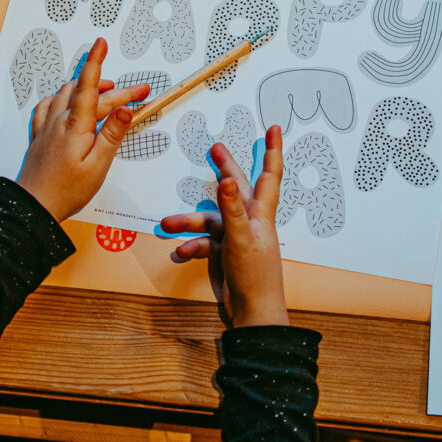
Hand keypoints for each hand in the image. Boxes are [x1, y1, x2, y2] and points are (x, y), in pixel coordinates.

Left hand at [17, 38, 149, 222]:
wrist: (34, 206)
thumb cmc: (66, 190)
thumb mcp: (98, 165)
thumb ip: (112, 134)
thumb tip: (125, 109)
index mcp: (75, 126)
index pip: (89, 85)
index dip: (96, 61)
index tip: (101, 43)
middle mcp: (59, 121)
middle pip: (88, 93)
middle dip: (116, 88)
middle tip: (139, 91)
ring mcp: (47, 127)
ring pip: (66, 95)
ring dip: (88, 89)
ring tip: (108, 92)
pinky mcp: (40, 136)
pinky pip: (48, 106)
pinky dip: (62, 98)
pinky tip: (66, 102)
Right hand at [160, 125, 287, 327]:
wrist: (252, 312)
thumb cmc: (255, 277)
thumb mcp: (241, 239)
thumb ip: (231, 208)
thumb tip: (227, 179)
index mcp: (261, 214)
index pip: (270, 174)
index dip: (273, 151)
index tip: (275, 128)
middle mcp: (250, 221)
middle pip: (236, 187)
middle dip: (225, 168)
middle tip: (215, 148)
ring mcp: (237, 236)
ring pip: (210, 220)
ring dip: (188, 221)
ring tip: (167, 222)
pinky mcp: (224, 253)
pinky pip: (204, 242)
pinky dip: (191, 245)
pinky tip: (179, 252)